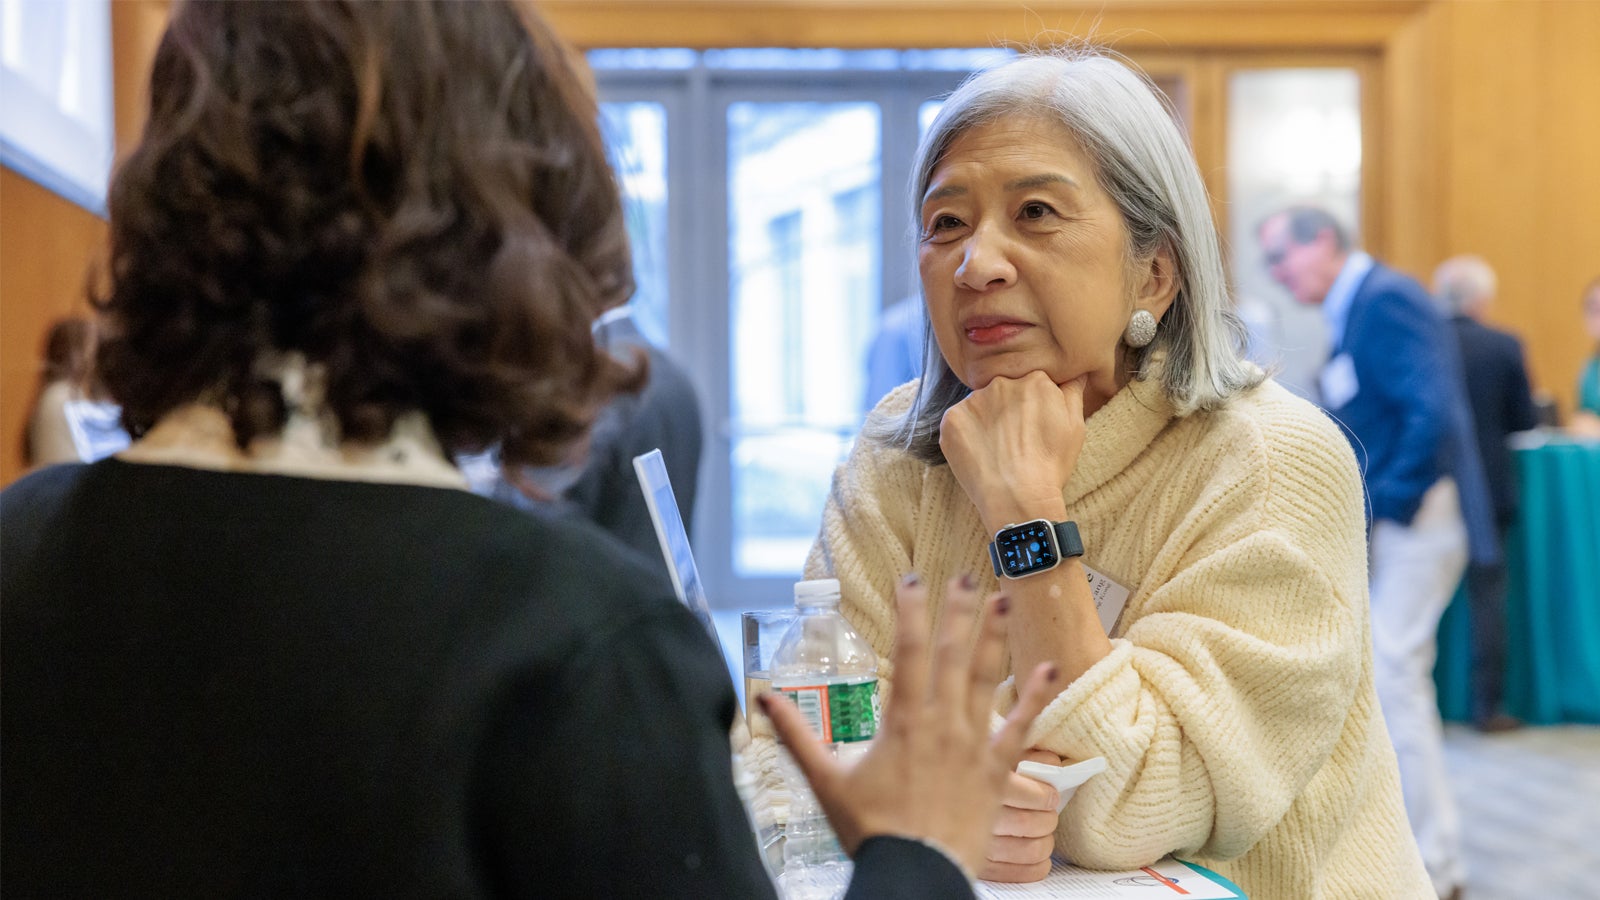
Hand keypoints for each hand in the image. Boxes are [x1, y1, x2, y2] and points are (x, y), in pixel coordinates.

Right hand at [761, 574, 1056, 875]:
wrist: (916, 874)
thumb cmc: (872, 831)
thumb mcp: (824, 781)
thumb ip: (794, 735)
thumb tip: (763, 700)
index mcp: (902, 721)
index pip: (908, 651)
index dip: (911, 610)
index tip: (912, 579)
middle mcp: (941, 723)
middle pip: (952, 654)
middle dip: (959, 611)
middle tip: (967, 576)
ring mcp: (973, 743)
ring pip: (987, 679)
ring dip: (995, 637)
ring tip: (1005, 600)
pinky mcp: (997, 769)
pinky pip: (1022, 727)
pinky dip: (1037, 697)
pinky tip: (1050, 668)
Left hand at [938, 372, 1086, 530]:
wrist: (1018, 497)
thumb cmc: (1050, 465)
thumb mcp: (1075, 427)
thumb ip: (1072, 392)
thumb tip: (1075, 372)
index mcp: (1035, 380)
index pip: (1029, 383)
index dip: (1030, 406)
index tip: (1031, 426)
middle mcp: (1002, 383)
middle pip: (1003, 391)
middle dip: (1007, 409)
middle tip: (1014, 440)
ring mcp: (974, 400)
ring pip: (979, 405)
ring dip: (985, 420)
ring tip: (996, 450)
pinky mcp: (952, 418)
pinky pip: (958, 420)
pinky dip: (965, 434)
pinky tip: (979, 453)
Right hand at [980, 748, 1061, 881]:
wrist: (930, 802)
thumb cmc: (969, 776)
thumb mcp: (995, 753)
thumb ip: (1025, 756)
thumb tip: (1054, 764)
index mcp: (984, 783)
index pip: (1034, 796)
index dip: (1046, 796)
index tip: (1049, 795)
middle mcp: (978, 816)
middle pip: (1033, 823)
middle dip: (1048, 818)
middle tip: (1046, 812)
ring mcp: (979, 845)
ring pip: (1032, 850)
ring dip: (1045, 841)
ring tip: (1041, 831)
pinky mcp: (982, 868)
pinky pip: (1022, 872)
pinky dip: (1038, 865)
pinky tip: (1037, 854)